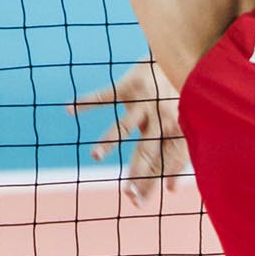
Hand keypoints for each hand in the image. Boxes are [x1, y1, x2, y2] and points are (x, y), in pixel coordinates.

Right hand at [70, 62, 188, 207]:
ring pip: (124, 125)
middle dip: (138, 174)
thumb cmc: (184, 94)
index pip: (163, 162)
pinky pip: (106, 95)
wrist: (185, 52)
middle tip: (128, 196)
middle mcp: (161, 116)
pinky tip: (68, 108)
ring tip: (94, 156)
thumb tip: (172, 191)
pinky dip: (86, 101)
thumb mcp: (186, 124)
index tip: (138, 203)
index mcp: (176, 128)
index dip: (151, 182)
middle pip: (147, 150)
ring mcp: (144, 100)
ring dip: (109, 141)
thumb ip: (177, 157)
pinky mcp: (130, 84)